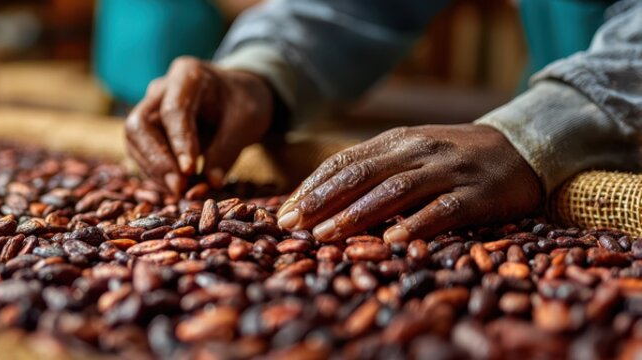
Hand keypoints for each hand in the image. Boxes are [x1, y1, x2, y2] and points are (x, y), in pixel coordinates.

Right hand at [126, 56, 273, 193]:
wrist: (235, 97)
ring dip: (155, 172)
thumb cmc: (242, 103)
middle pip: (139, 124)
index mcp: (187, 75)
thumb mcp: (247, 122)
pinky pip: (141, 154)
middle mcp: (161, 90)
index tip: (188, 172)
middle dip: (156, 160)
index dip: (179, 143)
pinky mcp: (148, 130)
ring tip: (182, 191)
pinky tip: (178, 187)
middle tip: (179, 188)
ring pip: (134, 142)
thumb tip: (210, 183)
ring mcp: (150, 109)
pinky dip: (156, 174)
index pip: (173, 110)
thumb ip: (227, 150)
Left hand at [276, 124, 541, 243]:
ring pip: (394, 190)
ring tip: (327, 235)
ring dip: (357, 214)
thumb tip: (319, 200)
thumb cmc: (454, 158)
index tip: (284, 214)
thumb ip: (374, 170)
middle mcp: (418, 151)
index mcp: (397, 140)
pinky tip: (391, 240)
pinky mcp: (478, 193)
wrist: (525, 147)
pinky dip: (415, 224)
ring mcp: (448, 170)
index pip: (344, 162)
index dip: (312, 187)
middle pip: (362, 175)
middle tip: (294, 226)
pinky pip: (443, 210)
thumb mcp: (411, 153)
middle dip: (323, 201)